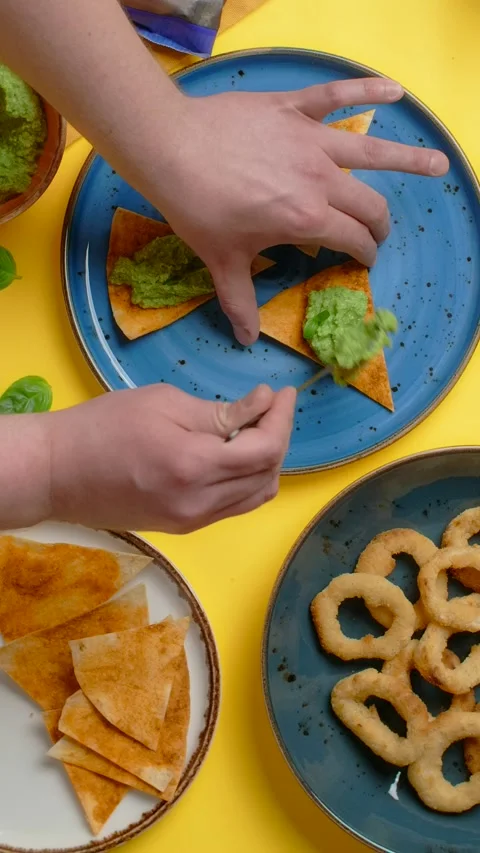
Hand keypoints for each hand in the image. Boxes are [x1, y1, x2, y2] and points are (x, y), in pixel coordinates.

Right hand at [47, 384, 295, 532]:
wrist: (57, 473)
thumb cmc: (103, 426)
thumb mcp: (163, 404)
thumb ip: (220, 411)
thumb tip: (265, 404)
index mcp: (195, 466)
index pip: (265, 448)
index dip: (283, 418)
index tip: (285, 393)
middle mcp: (201, 503)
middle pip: (268, 475)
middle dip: (278, 437)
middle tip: (270, 407)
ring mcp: (193, 522)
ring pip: (256, 496)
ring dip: (265, 463)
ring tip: (254, 430)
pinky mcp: (184, 528)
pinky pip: (233, 507)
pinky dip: (246, 481)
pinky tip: (234, 456)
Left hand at [161, 77, 448, 344]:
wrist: (170, 149)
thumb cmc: (197, 208)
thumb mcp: (220, 261)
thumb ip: (238, 302)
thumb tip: (245, 339)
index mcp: (307, 219)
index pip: (353, 240)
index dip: (364, 254)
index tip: (364, 262)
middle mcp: (320, 180)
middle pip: (368, 204)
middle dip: (380, 224)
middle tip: (377, 233)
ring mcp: (310, 141)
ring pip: (371, 151)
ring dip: (408, 159)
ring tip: (438, 164)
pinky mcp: (294, 110)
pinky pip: (337, 97)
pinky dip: (366, 90)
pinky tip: (395, 88)